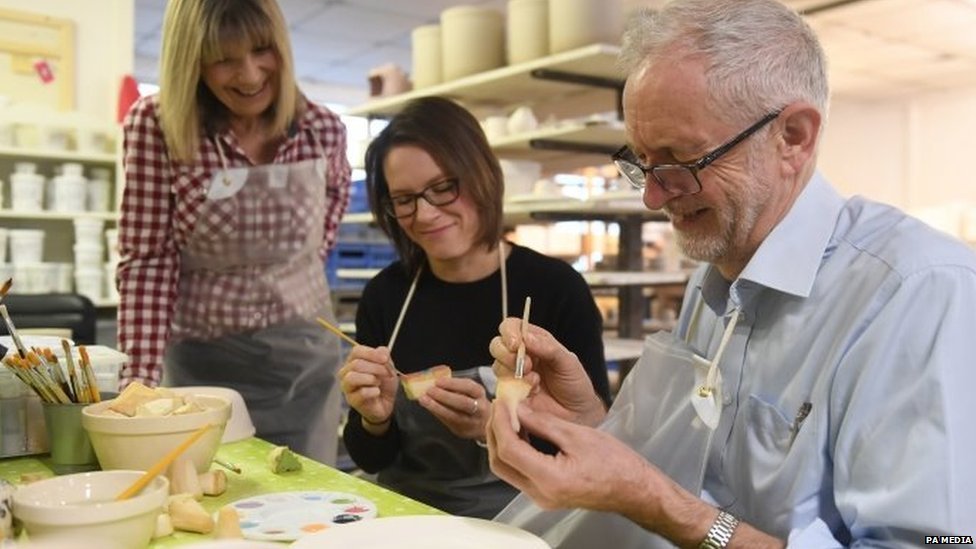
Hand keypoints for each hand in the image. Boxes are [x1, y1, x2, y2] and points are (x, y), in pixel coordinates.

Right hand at [338, 345, 397, 428]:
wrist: (387, 403)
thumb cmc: (384, 383)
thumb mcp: (388, 367)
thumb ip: (384, 356)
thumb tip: (381, 351)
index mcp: (354, 361)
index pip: (356, 351)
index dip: (371, 354)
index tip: (385, 359)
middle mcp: (346, 372)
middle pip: (356, 364)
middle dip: (375, 368)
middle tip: (386, 373)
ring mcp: (347, 387)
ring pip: (352, 377)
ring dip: (371, 379)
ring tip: (378, 382)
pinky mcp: (351, 400)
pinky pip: (361, 392)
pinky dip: (373, 391)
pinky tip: (377, 392)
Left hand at [419, 376, 487, 440]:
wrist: (486, 423)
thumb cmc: (474, 402)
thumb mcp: (471, 392)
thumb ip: (457, 387)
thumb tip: (436, 383)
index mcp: (480, 394)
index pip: (468, 387)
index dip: (453, 384)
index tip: (438, 381)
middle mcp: (479, 409)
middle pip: (462, 403)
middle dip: (444, 396)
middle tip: (429, 390)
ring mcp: (471, 422)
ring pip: (454, 416)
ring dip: (437, 407)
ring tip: (424, 400)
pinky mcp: (463, 431)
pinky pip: (448, 423)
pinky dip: (437, 414)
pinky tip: (429, 408)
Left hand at [488, 403, 781, 547]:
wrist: (635, 490)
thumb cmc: (616, 462)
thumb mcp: (578, 435)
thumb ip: (543, 423)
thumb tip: (517, 408)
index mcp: (549, 479)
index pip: (508, 448)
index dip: (500, 421)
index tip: (502, 400)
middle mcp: (540, 494)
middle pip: (500, 462)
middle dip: (495, 431)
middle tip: (501, 405)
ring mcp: (541, 497)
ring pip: (506, 469)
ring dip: (502, 440)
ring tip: (509, 413)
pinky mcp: (545, 494)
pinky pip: (518, 472)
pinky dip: (514, 450)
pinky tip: (521, 429)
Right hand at [489, 318, 604, 425]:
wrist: (577, 414)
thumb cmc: (575, 384)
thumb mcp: (568, 362)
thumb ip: (548, 347)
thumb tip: (526, 337)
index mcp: (534, 342)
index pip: (512, 327)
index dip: (509, 332)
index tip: (516, 344)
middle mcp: (520, 356)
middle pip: (497, 345)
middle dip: (507, 354)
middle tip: (528, 365)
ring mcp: (514, 376)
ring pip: (497, 366)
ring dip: (513, 373)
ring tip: (535, 381)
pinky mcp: (511, 395)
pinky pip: (501, 389)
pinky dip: (515, 390)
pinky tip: (531, 392)